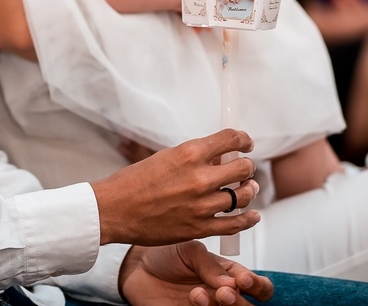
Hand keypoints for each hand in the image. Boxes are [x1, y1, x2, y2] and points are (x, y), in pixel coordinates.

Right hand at [91, 129, 259, 246]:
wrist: (114, 210)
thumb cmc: (134, 182)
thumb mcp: (165, 158)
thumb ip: (193, 158)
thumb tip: (219, 159)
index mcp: (189, 153)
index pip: (231, 139)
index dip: (244, 139)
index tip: (247, 143)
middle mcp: (199, 178)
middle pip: (243, 168)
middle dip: (246, 166)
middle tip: (243, 169)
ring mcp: (201, 205)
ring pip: (243, 195)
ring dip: (249, 190)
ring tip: (248, 189)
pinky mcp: (199, 228)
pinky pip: (235, 224)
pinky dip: (248, 219)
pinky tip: (252, 216)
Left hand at [119, 242, 273, 305]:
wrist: (138, 266)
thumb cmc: (166, 254)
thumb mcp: (190, 250)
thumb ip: (210, 264)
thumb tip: (230, 282)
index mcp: (229, 274)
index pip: (257, 285)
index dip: (257, 285)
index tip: (243, 280)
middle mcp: (222, 294)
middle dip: (239, 301)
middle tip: (224, 292)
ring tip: (200, 294)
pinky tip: (193, 298)